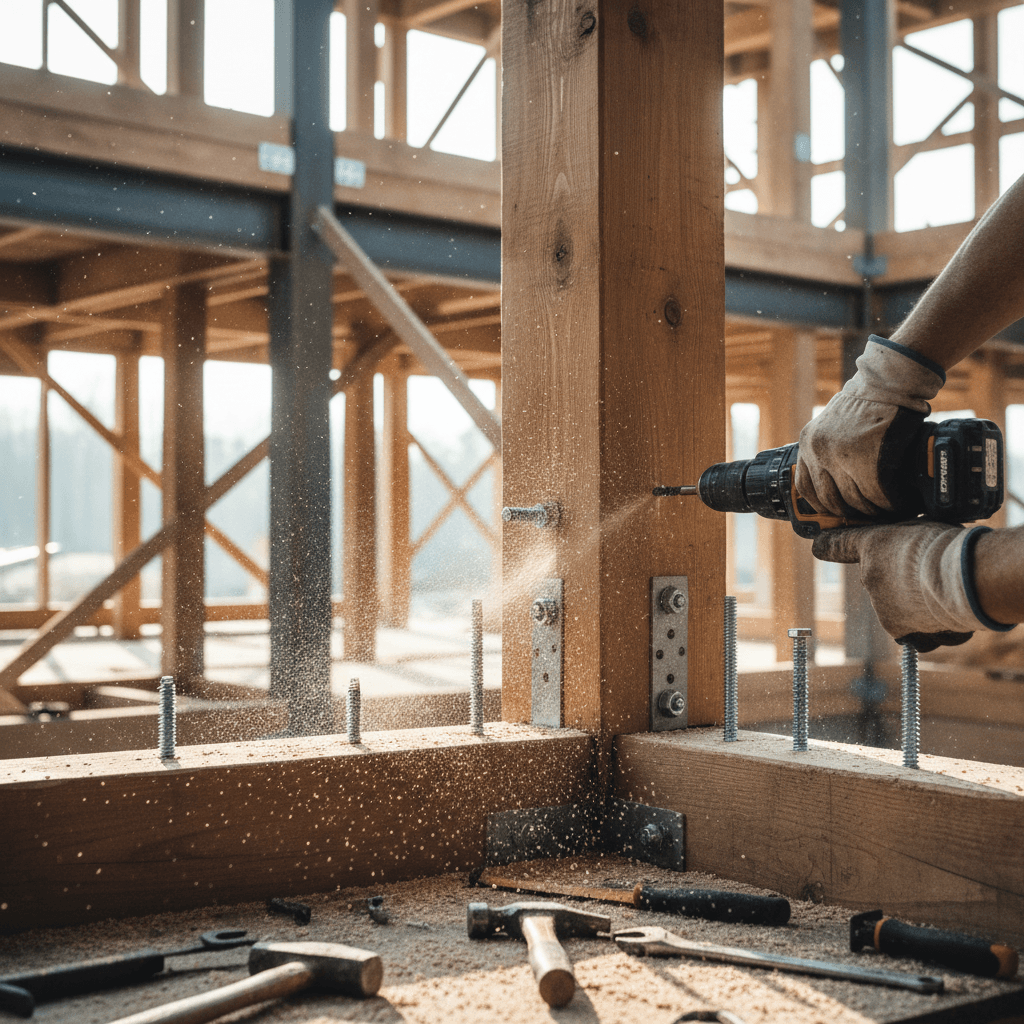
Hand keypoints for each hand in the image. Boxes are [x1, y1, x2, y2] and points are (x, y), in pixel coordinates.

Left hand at [795, 337, 944, 516]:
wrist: (889, 382)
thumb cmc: (867, 402)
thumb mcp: (832, 424)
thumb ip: (827, 448)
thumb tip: (835, 481)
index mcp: (808, 443)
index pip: (804, 487)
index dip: (820, 505)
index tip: (836, 513)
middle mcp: (819, 452)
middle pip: (831, 499)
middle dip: (851, 512)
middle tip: (868, 517)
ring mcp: (842, 457)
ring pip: (855, 501)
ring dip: (874, 511)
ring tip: (887, 512)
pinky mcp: (868, 461)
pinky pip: (877, 495)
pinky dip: (890, 503)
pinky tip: (899, 504)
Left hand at [812, 521, 1005, 652]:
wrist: (967, 579)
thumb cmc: (949, 548)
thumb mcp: (920, 526)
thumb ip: (901, 537)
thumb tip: (895, 541)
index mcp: (872, 547)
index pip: (840, 544)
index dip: (830, 545)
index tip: (819, 545)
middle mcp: (871, 580)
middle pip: (886, 582)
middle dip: (907, 581)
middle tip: (936, 574)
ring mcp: (886, 610)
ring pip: (904, 610)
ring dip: (924, 607)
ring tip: (950, 594)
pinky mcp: (905, 633)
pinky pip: (921, 633)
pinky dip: (937, 627)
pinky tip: (953, 614)